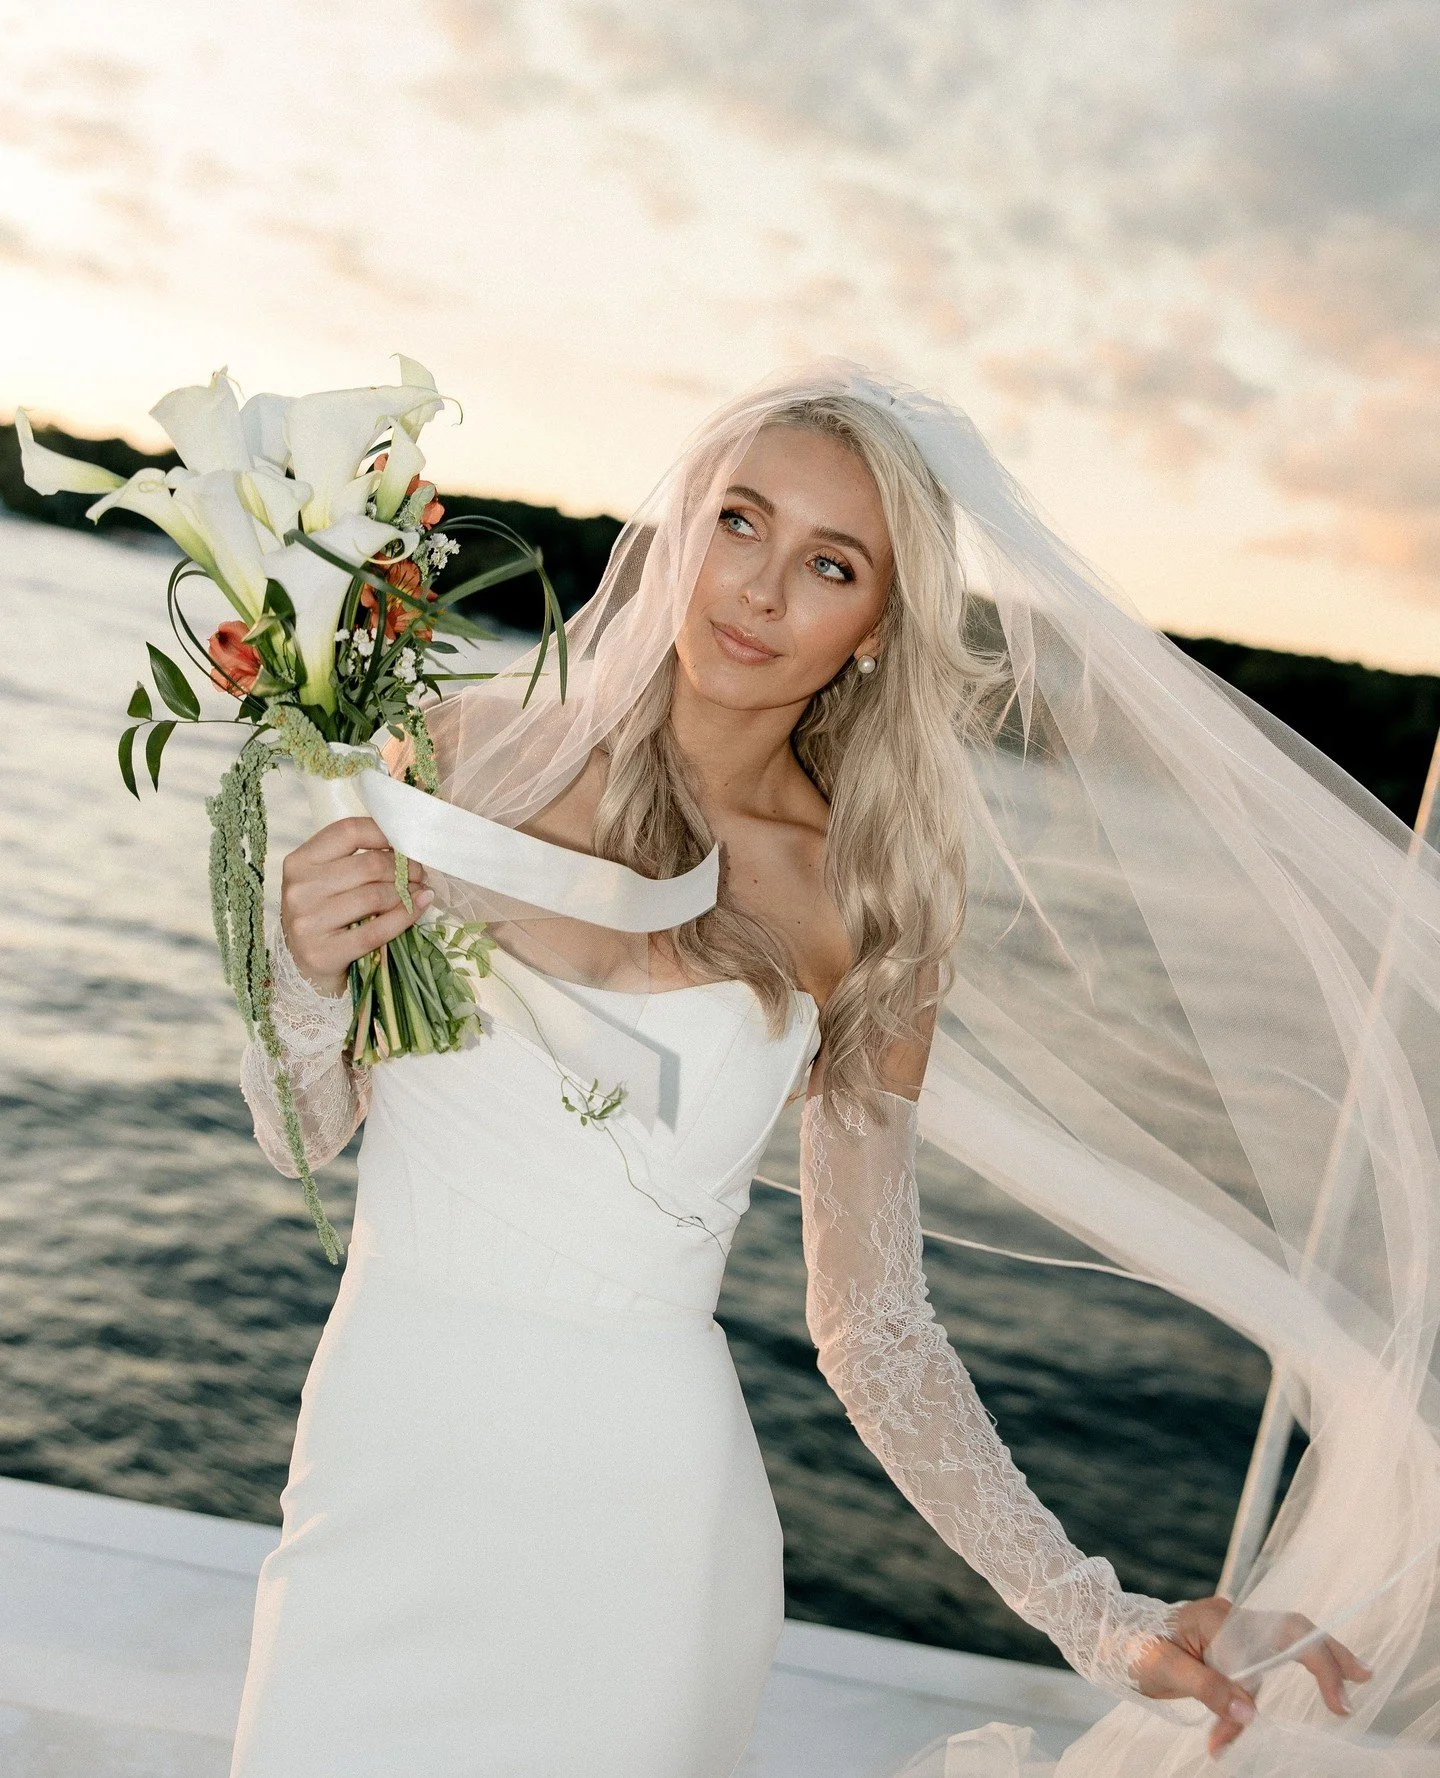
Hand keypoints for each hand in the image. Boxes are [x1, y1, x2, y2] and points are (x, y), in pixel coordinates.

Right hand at [281, 818, 431, 995]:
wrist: (301, 971)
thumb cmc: (322, 918)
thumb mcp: (326, 882)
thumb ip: (355, 861)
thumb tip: (407, 849)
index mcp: (299, 862)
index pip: (348, 832)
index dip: (384, 833)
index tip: (405, 843)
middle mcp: (299, 889)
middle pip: (368, 865)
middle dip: (403, 867)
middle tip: (419, 873)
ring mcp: (308, 922)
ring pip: (375, 896)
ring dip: (406, 893)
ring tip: (418, 892)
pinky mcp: (323, 953)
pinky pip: (377, 930)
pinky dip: (405, 916)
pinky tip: (419, 907)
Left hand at [1131, 1596, 1371, 1757]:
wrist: (1104, 1634)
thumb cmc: (1131, 1647)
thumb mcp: (1165, 1671)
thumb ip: (1210, 1689)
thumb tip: (1252, 1711)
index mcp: (1221, 1619)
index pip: (1282, 1634)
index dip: (1318, 1663)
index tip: (1339, 1699)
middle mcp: (1231, 1619)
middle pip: (1290, 1633)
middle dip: (1328, 1655)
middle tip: (1363, 1676)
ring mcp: (1227, 1631)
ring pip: (1269, 1659)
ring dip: (1270, 1694)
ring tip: (1258, 1726)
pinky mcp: (1220, 1646)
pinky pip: (1247, 1671)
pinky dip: (1245, 1701)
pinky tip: (1227, 1731)